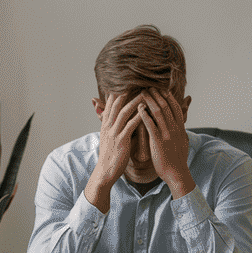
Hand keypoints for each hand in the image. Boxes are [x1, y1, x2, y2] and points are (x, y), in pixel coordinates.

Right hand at [86, 92, 141, 211]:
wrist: (105, 171)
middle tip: (139, 81)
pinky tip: (146, 112)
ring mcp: (114, 132)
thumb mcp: (109, 137)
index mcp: (106, 123)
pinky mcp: (121, 141)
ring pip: (124, 112)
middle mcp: (108, 125)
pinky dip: (138, 118)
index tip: (130, 81)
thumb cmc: (111, 155)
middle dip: (128, 91)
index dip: (120, 90)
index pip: (112, 102)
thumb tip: (116, 116)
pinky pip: (130, 126)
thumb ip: (112, 125)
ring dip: (135, 101)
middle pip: (117, 102)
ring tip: (146, 92)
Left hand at [137, 88, 194, 197]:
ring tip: (141, 93)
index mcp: (180, 128)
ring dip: (149, 100)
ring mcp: (167, 134)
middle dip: (156, 94)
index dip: (167, 96)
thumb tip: (180, 125)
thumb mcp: (183, 142)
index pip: (175, 107)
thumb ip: (180, 131)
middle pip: (166, 105)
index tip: (160, 89)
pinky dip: (144, 114)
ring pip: (158, 111)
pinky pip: (150, 124)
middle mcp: (175, 129)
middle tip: (147, 86)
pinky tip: (138, 108)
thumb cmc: (177, 160)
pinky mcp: (158, 141)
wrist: (176, 174)